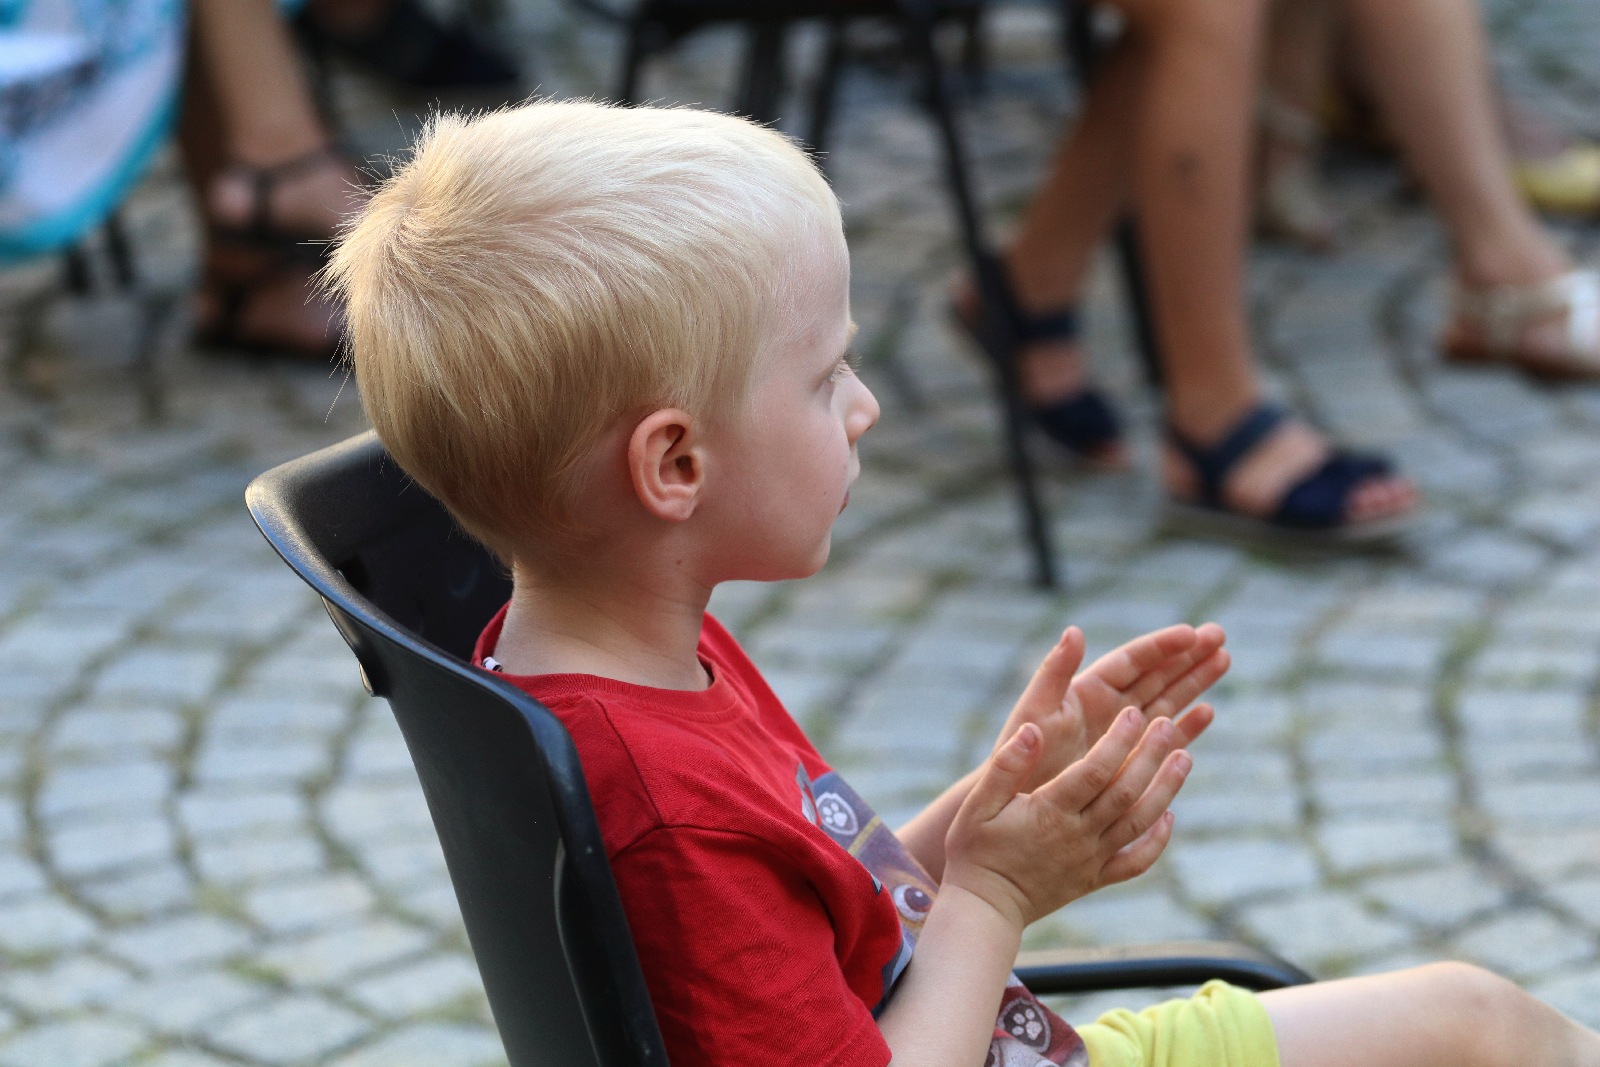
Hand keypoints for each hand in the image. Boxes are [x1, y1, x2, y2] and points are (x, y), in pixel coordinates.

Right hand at [944, 708, 1191, 928]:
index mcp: (1049, 812)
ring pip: (1138, 822)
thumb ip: (1005, 765)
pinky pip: (1135, 862)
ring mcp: (1091, 860)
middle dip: (1150, 755)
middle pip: (1125, 792)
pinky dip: (1157, 841)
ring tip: (1185, 757)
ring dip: (1165, 789)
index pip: (1094, 770)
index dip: (1118, 741)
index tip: (1134, 713)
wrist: (983, 910)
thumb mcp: (976, 804)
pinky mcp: (1095, 879)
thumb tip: (1033, 729)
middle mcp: (1078, 836)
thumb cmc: (974, 851)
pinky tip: (1170, 816)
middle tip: (1168, 724)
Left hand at [995, 624, 1226, 791]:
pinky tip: (1208, 711)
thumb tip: (1074, 631)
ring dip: (1194, 681)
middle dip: (1187, 656)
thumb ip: (1054, 672)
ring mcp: (1120, 734)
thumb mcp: (1035, 711)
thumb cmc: (1018, 756)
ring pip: (1166, 700)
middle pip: (1155, 674)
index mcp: (1087, 691)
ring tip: (1225, 659)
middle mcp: (1107, 707)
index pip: (1132, 661)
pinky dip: (1186, 725)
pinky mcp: (1128, 761)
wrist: (1014, 805)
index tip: (1192, 633)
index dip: (1161, 646)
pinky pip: (1163, 738)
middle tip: (1220, 635)